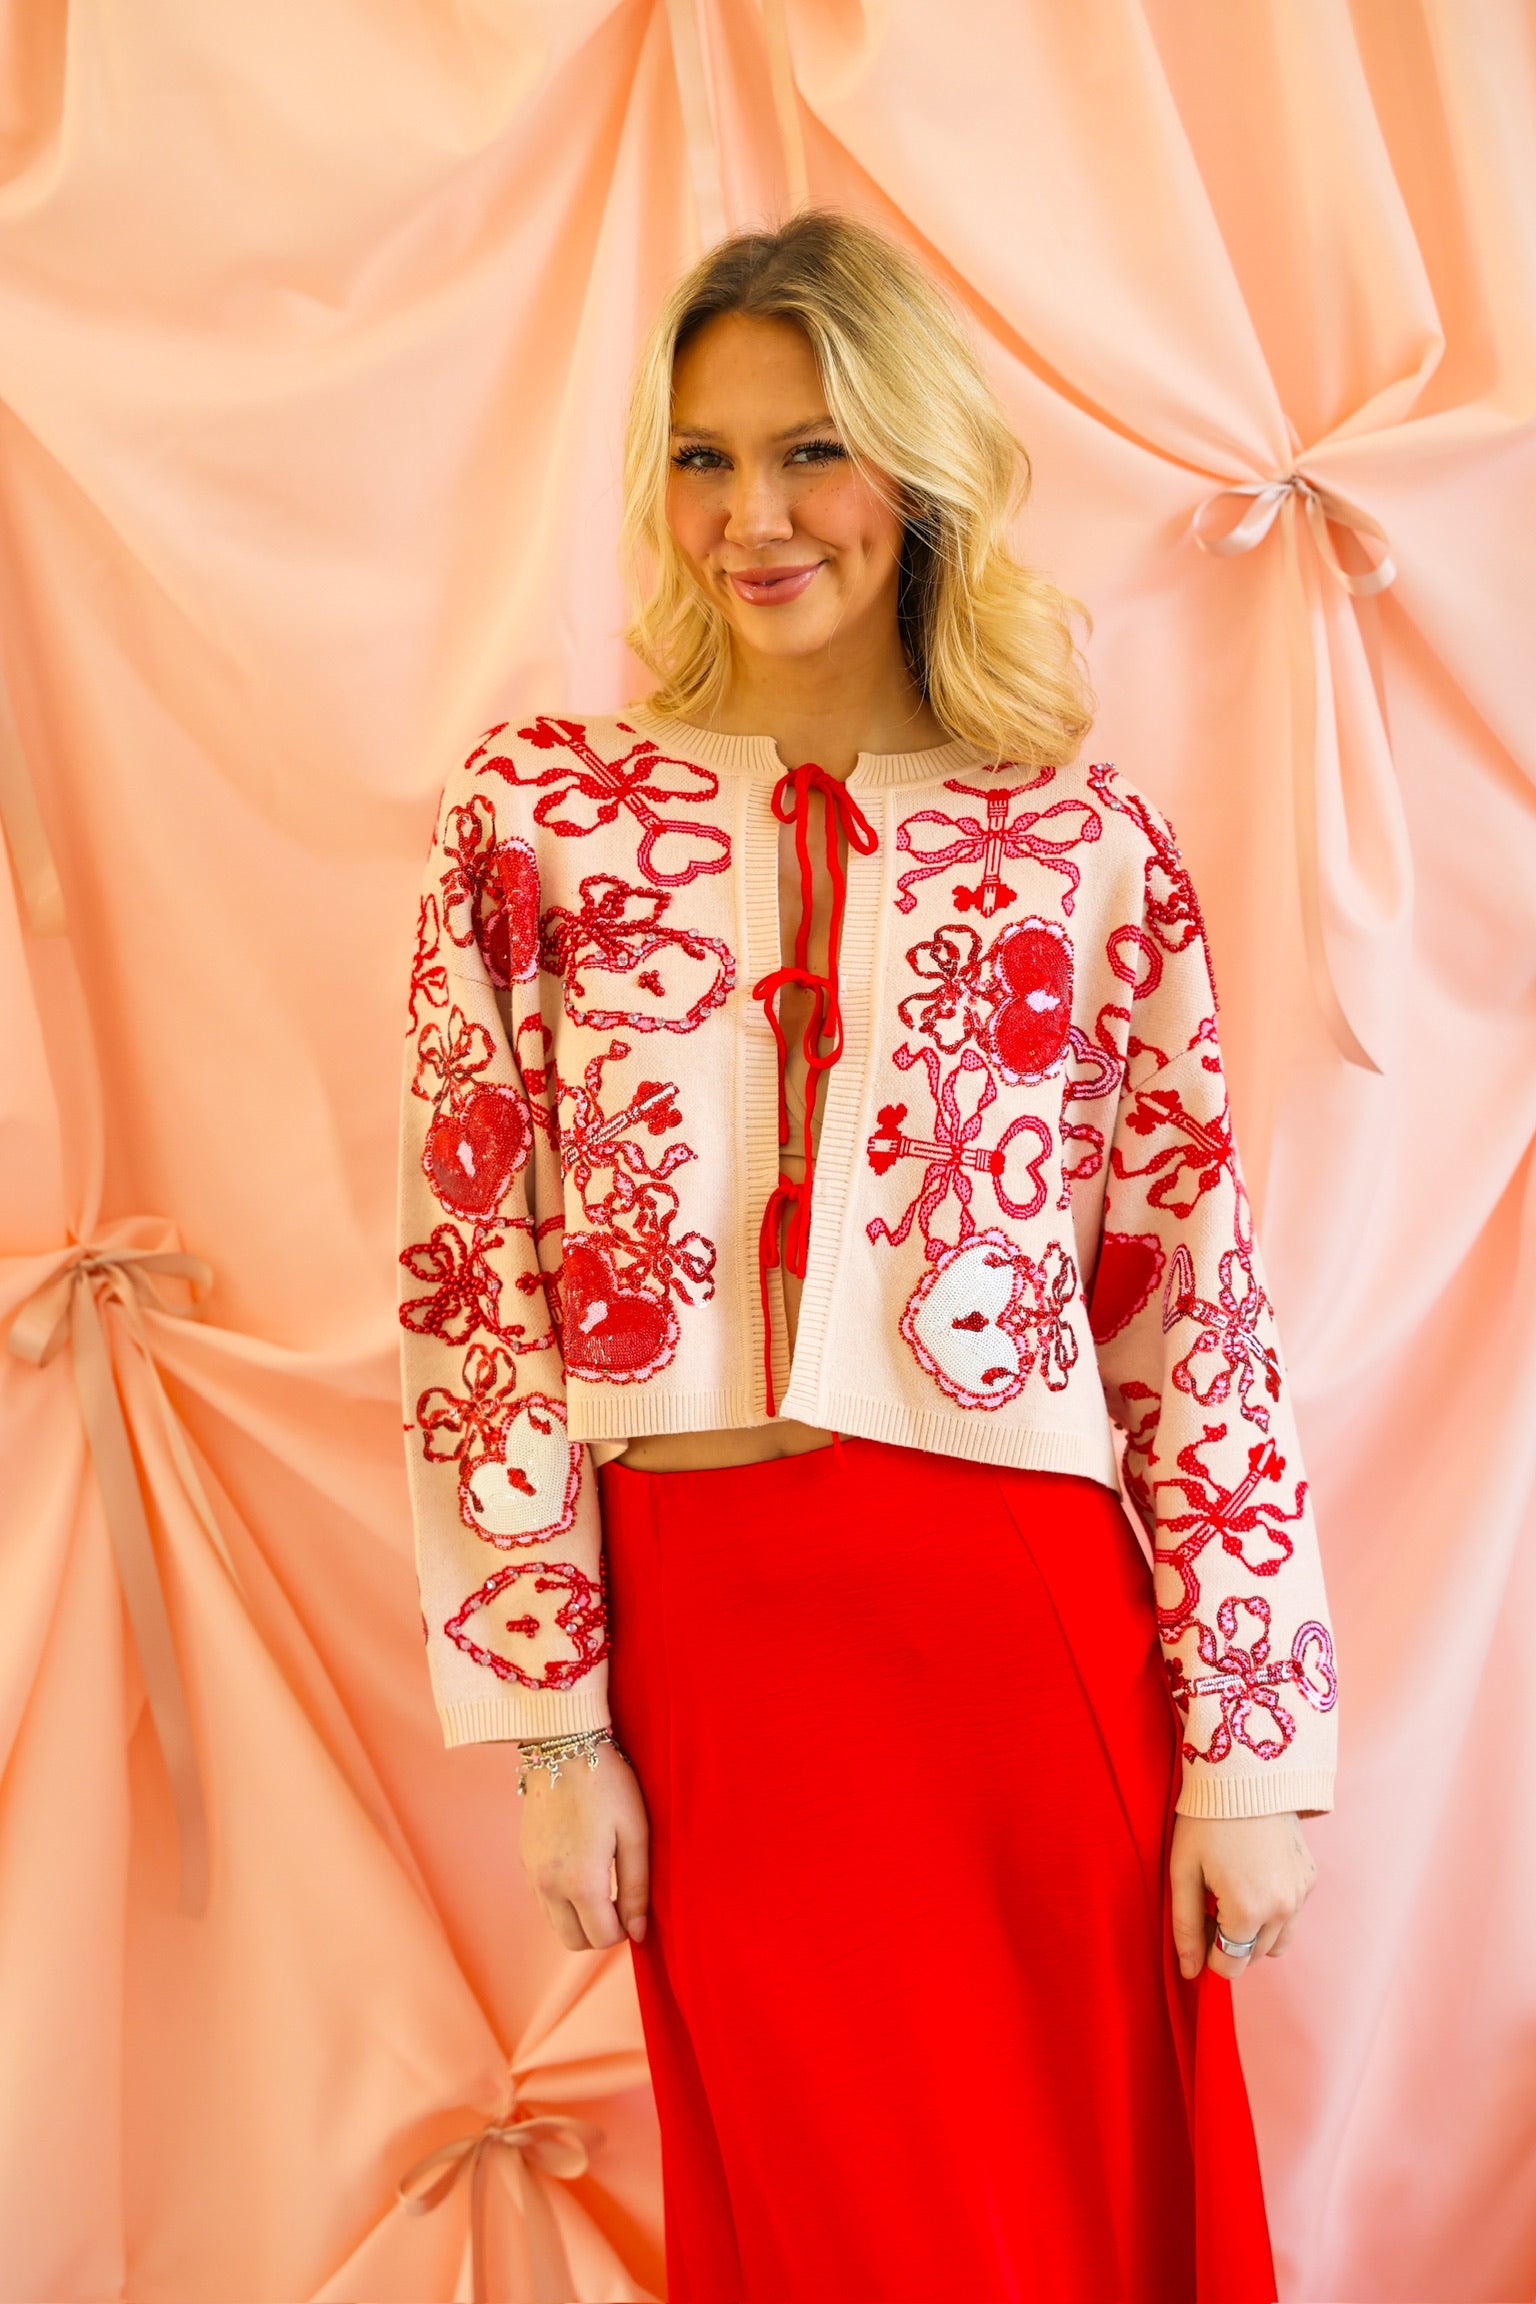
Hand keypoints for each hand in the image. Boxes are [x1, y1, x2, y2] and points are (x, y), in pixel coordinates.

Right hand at [518, 1745, 649, 1951]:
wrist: (562, 1746)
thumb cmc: (608, 1785)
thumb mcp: (634, 1832)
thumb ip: (637, 1887)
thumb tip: (638, 1931)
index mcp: (581, 1882)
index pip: (602, 1937)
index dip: (624, 1929)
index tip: (634, 1904)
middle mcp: (549, 1886)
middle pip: (574, 1941)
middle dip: (600, 1931)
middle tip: (619, 1900)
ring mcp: (533, 1874)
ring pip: (556, 1924)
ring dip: (579, 1918)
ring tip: (601, 1884)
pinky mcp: (525, 1860)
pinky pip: (543, 1901)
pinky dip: (562, 1901)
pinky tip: (580, 1870)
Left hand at [1170, 1810, 1317, 1980]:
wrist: (1245, 1775)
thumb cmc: (1205, 1822)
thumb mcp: (1182, 1872)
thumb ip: (1185, 1928)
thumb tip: (1189, 1973)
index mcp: (1247, 1910)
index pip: (1229, 1966)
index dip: (1208, 1952)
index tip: (1199, 1922)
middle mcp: (1282, 1909)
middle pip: (1253, 1956)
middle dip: (1230, 1941)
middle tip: (1211, 1903)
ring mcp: (1301, 1894)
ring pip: (1277, 1942)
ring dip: (1255, 1932)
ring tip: (1233, 1893)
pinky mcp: (1309, 1878)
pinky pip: (1292, 1916)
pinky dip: (1274, 1911)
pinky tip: (1254, 1877)